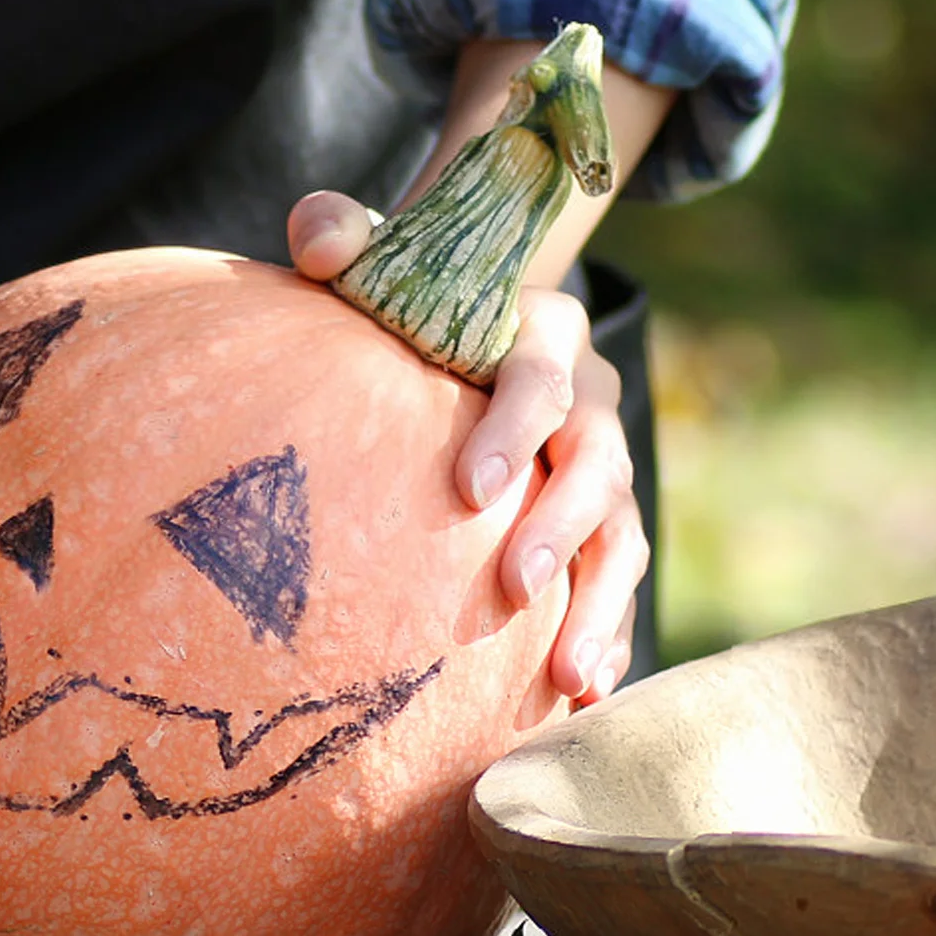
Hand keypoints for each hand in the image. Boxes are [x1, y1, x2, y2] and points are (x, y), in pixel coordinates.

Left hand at [289, 190, 647, 704]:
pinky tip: (582, 695)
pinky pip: (616, 586)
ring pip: (621, 536)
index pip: (538, 376)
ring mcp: (602, 471)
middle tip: (514, 589)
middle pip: (596, 466)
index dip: (512, 429)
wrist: (464, 337)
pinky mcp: (599, 528)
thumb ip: (347, 241)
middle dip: (561, 530)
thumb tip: (314, 239)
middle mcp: (589, 403)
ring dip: (600, 606)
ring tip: (568, 675)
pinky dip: (609, 635)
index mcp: (541, 334)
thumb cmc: (411, 310)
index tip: (466, 489)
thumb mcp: (381, 265)